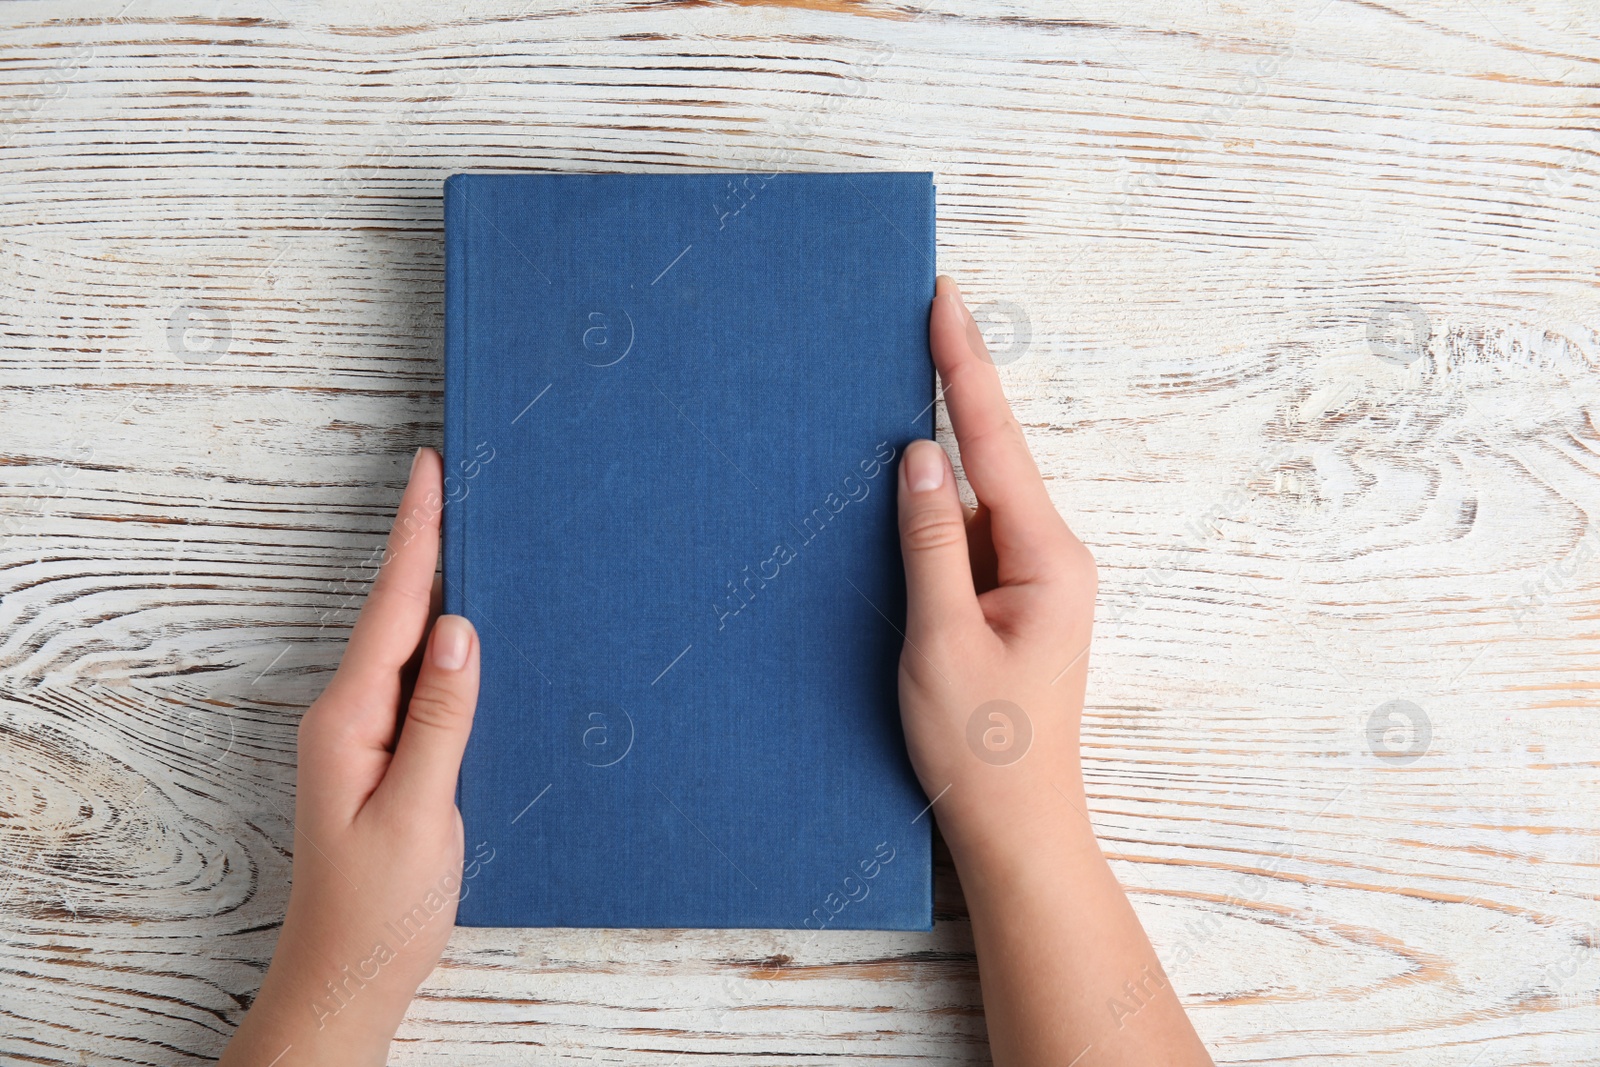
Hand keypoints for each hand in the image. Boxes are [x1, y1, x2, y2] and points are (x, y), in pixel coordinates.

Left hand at [221, 447, 480, 1066]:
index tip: (429, 471)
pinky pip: (420, 683)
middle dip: (427, 544)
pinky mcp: (386, 757)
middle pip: (397, 613)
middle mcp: (350, 715)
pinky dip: (447, 646)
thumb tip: (460, 632)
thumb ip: (440, 721)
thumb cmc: (379, 909)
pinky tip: (472, 634)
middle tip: (454, 479)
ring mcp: (365, 736)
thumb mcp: (419, 814)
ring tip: (471, 535)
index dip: (416, 536)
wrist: (348, 975)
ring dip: (438, 589)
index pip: (393, 609)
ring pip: (411, 645)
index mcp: (350, 719)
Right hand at [895, 275, 1097, 854]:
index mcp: (1046, 558)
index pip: (995, 441)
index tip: (946, 297)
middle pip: (990, 456)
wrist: (1016, 829)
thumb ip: (930, 544)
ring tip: (888, 392)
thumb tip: (919, 457)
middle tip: (919, 315)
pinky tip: (896, 489)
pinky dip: (930, 511)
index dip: (966, 365)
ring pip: (973, 498)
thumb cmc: (984, 750)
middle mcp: (1047, 557)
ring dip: (933, 454)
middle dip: (952, 388)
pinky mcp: (1004, 604)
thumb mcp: (941, 642)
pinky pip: (964, 538)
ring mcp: (1027, 581)